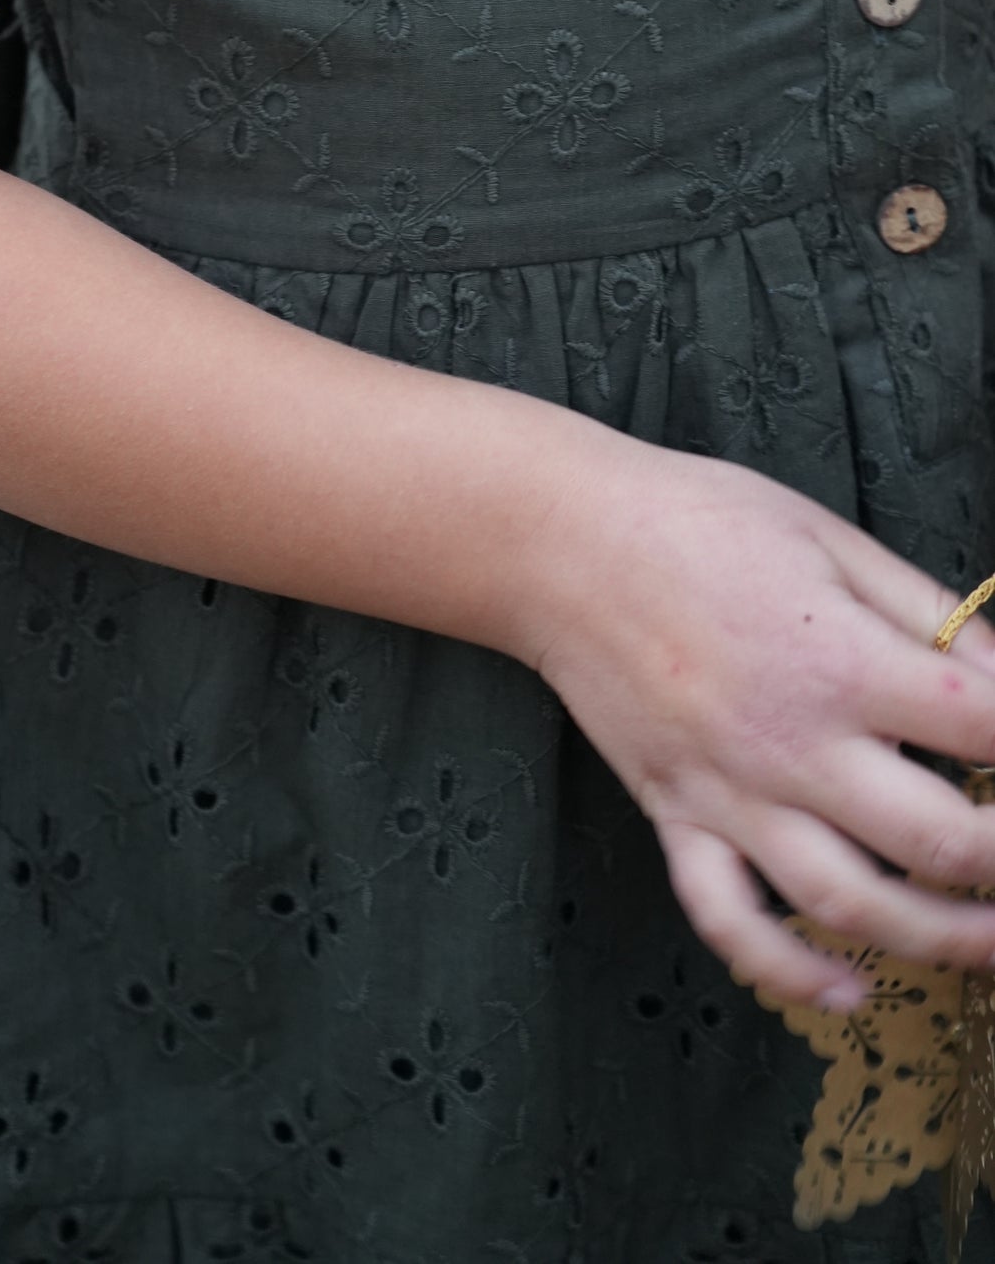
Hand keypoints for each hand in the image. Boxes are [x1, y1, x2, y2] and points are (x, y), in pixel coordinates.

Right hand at [517, 438, 994, 1009]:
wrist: (560, 541)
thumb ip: (927, 611)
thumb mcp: (829, 538)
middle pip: (937, 843)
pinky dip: (789, 970)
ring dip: (939, 941)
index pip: (983, 731)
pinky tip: (848, 992)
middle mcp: (792, 743)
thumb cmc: (698, 521)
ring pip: (850, 904)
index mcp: (841, 661)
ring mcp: (730, 792)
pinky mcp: (677, 816)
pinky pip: (729, 919)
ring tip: (988, 945)